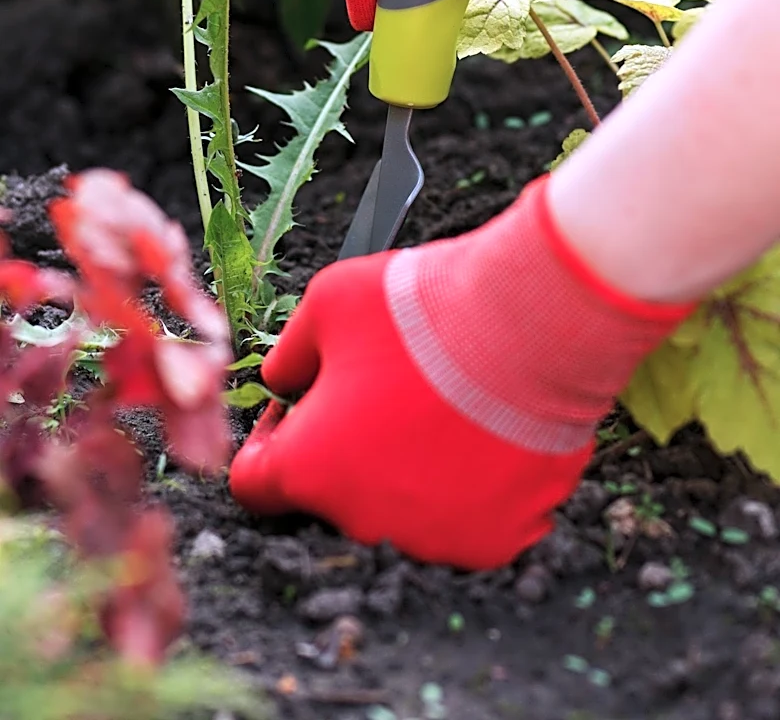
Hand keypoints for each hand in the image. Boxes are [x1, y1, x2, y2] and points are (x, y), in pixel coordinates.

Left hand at [229, 177, 693, 569]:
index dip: (269, 441)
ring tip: (439, 410)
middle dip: (345, 450)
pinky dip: (468, 487)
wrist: (529, 327)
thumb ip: (287, 355)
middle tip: (383, 396)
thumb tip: (281, 381)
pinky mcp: (495, 539)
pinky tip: (479, 437)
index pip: (255, 483)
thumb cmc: (421, 314)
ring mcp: (433, 538)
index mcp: (308, 471)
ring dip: (408, 469)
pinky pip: (466, 520)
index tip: (301, 409)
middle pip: (336, 494)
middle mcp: (363, 521)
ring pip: (403, 509)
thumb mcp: (325, 307)